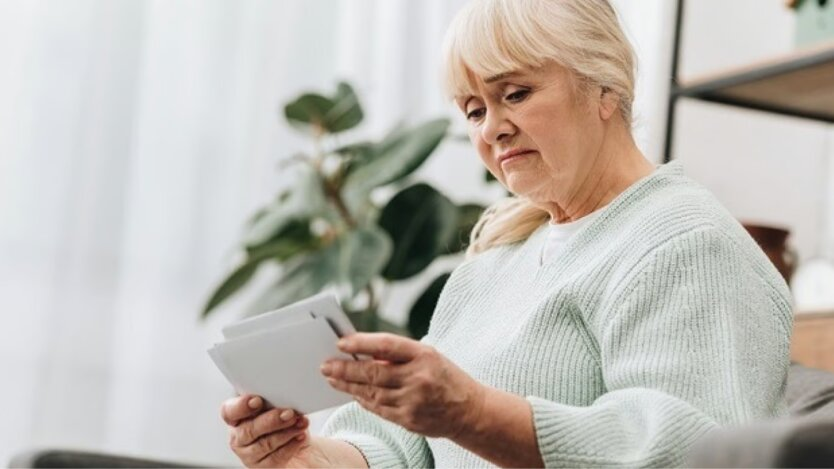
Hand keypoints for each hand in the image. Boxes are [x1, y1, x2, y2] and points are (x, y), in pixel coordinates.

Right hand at [221, 395, 326, 467]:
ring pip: (265, 444)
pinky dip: (291, 445)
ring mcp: (249, 453)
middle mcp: (239, 435)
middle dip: (271, 421)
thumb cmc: (282, 416)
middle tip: (289, 413)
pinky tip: (300, 436)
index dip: (241, 406)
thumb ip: (275, 395)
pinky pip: (276, 458)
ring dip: (286, 432)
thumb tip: (291, 387)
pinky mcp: (262, 466)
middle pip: (248, 430)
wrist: (296, 440)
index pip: (229, 411)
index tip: (257, 400)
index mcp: (237, 415)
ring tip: (301, 423)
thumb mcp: (277, 401)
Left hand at [320, 333, 485, 438]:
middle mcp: (418, 378)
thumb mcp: (428, 356)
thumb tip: (361, 353)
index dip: (361, 343)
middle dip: (345, 369)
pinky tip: (351, 393)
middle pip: (373, 372)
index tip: (341, 342)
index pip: (387, 345)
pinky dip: (362, 400)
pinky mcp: (408, 420)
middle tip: (325, 365)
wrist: (469, 411)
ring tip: (332, 378)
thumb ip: (398, 355)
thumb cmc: (444, 376)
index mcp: (424, 355)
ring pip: (371, 392)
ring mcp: (413, 401)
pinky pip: (378, 408)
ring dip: (348, 386)